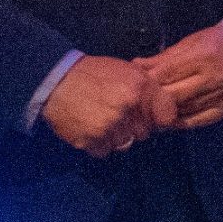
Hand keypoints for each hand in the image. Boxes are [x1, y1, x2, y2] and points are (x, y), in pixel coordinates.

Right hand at [42, 54, 179, 156]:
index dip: (160, 118)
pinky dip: (100, 144)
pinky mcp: (92, 141)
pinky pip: (106, 151)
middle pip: (145, 133)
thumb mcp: (128, 70)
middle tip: (119, 115)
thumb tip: (166, 105)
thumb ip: (148, 88)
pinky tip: (92, 128)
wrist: (55, 81)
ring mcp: (109, 128)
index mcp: (140, 89)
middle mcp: (128, 110)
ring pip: (126, 144)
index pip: (167, 117)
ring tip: (102, 119)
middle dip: (136, 126)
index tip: (153, 117)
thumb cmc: (93, 73)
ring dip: (117, 136)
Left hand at [136, 25, 222, 129]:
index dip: (145, 81)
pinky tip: (169, 119)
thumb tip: (136, 66)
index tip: (131, 84)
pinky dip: (180, 122)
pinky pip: (198, 121)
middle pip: (171, 95)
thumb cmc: (221, 42)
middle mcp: (213, 77)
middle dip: (151, 99)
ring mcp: (222, 95)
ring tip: (148, 110)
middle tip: (135, 101)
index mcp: (203, 55)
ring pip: (182, 110)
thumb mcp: (193, 42)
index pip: (165, 73)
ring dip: (163, 112)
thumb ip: (165, 57)